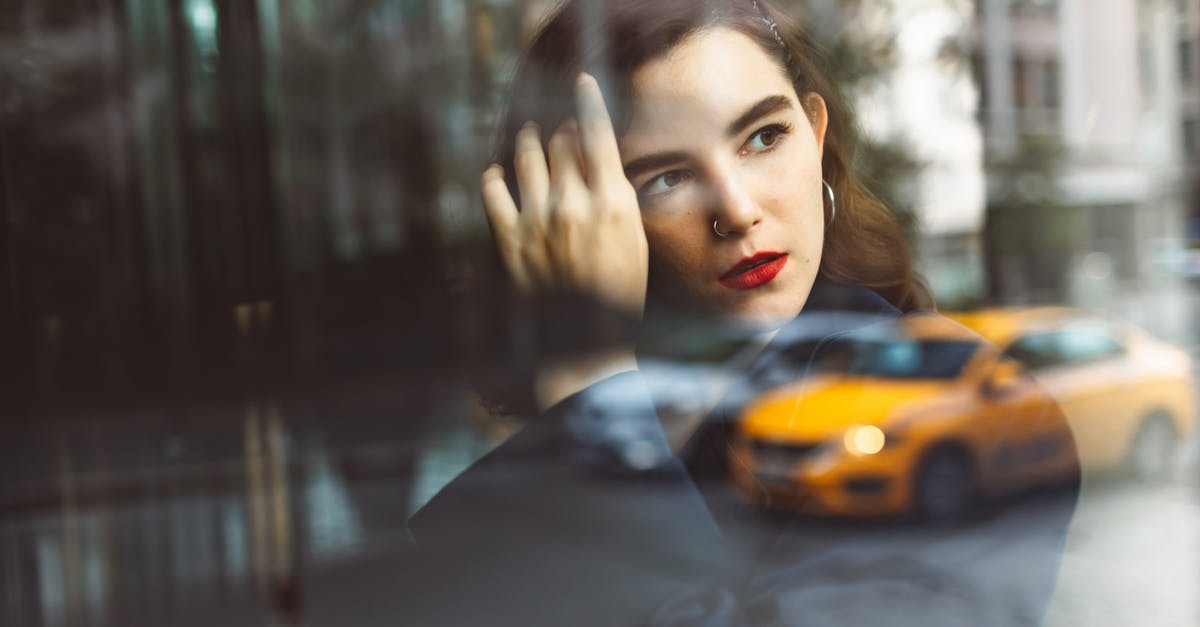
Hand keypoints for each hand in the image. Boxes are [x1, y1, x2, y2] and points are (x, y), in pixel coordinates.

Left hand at [481, 73, 647, 317]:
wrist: (586, 344)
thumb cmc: (619, 292)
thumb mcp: (634, 239)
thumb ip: (614, 196)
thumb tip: (596, 160)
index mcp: (611, 203)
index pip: (597, 134)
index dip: (589, 101)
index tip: (582, 82)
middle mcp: (573, 204)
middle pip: (561, 141)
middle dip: (562, 130)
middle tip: (562, 130)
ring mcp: (538, 220)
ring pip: (527, 156)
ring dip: (528, 140)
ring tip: (529, 135)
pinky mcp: (510, 240)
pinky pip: (493, 191)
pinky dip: (494, 177)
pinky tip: (497, 175)